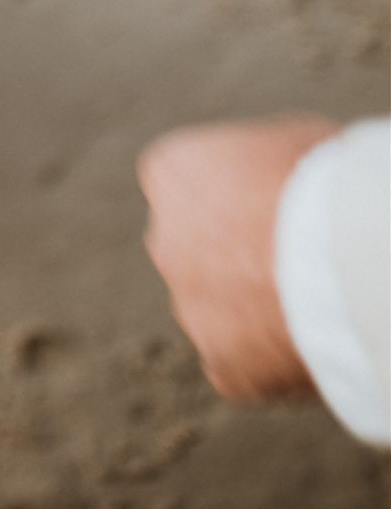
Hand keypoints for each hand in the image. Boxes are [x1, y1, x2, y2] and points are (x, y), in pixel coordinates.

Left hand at [137, 116, 338, 401]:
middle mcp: (164, 240)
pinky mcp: (221, 365)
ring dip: (250, 307)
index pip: (185, 183)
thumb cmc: (326, 185)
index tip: (272, 203)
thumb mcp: (290, 144)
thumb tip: (273, 178)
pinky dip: (268, 358)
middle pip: (193, 247)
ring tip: (312, 301)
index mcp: (172, 173)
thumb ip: (258, 165)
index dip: (233, 196)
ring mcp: (188, 307)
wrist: (343, 259)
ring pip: (215, 308)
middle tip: (291, 257)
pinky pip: (241, 362)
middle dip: (231, 253)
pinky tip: (308, 341)